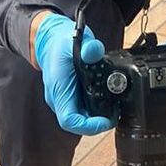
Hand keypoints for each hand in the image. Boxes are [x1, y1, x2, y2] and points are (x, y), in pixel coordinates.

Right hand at [33, 13, 114, 135]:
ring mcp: (63, 101)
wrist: (50, 42)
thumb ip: (88, 47)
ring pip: (80, 120)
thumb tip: (95, 50)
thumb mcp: (75, 40)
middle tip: (115, 114)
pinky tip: (106, 103)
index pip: (69, 120)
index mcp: (58, 89)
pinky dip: (95, 111)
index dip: (89, 126)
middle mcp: (58, 99)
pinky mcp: (68, 99)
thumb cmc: (61, 43)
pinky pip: (81, 112)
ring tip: (113, 109)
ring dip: (97, 118)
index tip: (106, 120)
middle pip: (77, 124)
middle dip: (97, 124)